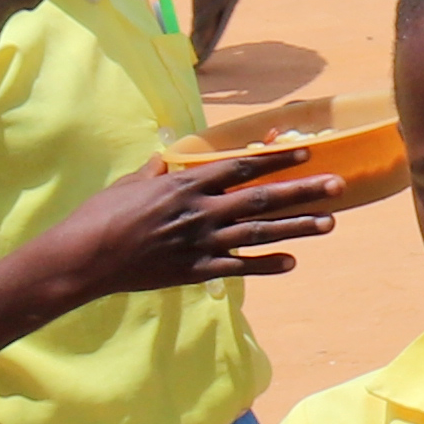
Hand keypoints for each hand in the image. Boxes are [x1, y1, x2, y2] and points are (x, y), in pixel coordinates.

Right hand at [32, 153, 333, 304]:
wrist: (84, 258)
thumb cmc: (101, 216)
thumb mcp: (130, 184)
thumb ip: (156, 171)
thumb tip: (167, 157)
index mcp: (185, 183)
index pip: (240, 166)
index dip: (276, 158)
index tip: (306, 152)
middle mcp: (200, 210)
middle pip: (262, 197)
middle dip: (303, 190)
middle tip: (339, 184)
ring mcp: (200, 242)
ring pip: (259, 232)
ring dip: (298, 227)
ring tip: (330, 222)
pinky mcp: (195, 271)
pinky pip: (239, 267)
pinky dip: (266, 264)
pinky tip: (293, 262)